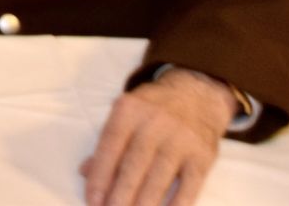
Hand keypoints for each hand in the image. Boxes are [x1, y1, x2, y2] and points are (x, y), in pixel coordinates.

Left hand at [79, 69, 234, 205]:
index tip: (92, 201)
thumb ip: (107, 142)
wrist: (197, 94)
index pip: (110, 146)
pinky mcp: (203, 156)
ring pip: (159, 178)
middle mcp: (155, 123)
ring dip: (144, 203)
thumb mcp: (125, 114)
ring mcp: (181, 140)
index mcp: (129, 111)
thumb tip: (85, 172)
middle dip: (120, 195)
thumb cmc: (152, 110)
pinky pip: (190, 186)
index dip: (100, 176)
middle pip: (134, 165)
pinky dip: (177, 205)